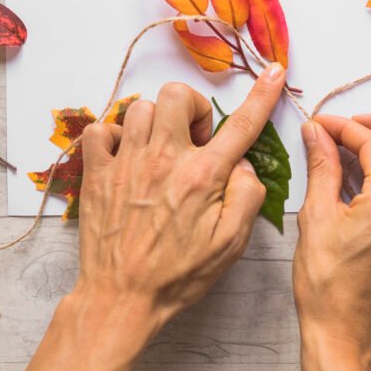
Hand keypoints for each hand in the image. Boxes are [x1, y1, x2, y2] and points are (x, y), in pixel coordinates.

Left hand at [8, 65, 285, 370]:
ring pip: (138, 106)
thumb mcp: (230, 245)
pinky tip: (124, 155)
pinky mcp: (96, 173)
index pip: (241, 125)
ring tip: (159, 149)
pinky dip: (112, 134)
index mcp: (202, 176)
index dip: (262, 95)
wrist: (121, 298)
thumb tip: (243, 165)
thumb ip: (247, 197)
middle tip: (194, 140)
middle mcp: (163, 159)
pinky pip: (100, 128)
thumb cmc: (178, 275)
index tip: (273, 72)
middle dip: (191, 108)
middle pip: (177, 94)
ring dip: (154, 121)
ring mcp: (125, 162)